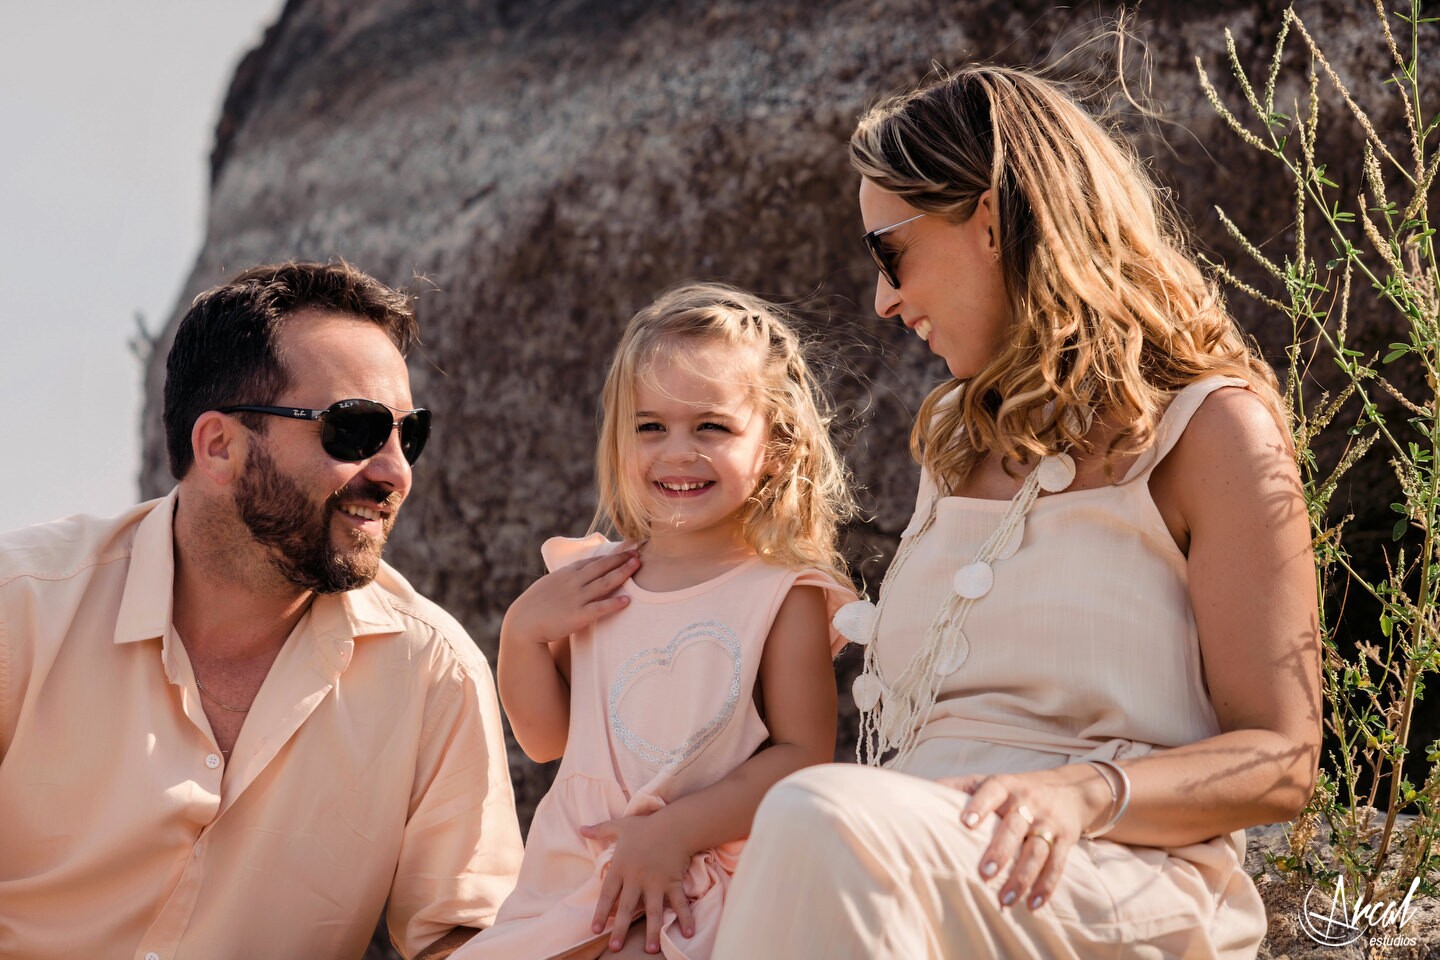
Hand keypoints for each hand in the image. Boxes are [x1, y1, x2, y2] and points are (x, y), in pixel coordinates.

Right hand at [503, 549, 638, 645]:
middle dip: (621, 559)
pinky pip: (599, 608)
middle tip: (639, 552)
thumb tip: (578, 575)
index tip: (627, 549)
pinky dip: (614, 603)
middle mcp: (573, 582)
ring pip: (604, 583)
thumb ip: (566, 579)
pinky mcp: (577, 616)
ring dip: (622, 573)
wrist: (522, 623)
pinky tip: (627, 600)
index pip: (593, 560)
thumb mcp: (550, 584)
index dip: (611, 555)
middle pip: (602, 567)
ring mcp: (576, 598)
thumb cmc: (535, 605)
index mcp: (566, 573)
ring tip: (637, 566)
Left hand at [581, 812, 696, 953]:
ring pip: (654, 911)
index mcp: (622, 867)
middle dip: (621, 929)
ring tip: (650, 950)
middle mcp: (638, 878)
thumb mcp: (620, 826)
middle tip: (615, 948)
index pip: (608, 893)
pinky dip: (685, 917)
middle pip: (628, 907)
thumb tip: (581, 828)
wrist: (675, 823)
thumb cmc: (646, 826)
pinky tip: (689, 932)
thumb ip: (600, 829)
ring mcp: (657, 882)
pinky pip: (680, 903)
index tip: (595, 929)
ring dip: (653, 931)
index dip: (601, 912)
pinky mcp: (673, 882)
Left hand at [939, 765, 1110, 910]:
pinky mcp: (1065, 839)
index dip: (979, 806)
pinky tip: (1033, 904)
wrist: (1071, 789)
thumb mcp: (991, 781)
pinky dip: (1046, 886)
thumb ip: (959, 787)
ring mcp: (1048, 821)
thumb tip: (918, 793)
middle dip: (1001, 850)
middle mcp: (1028, 802)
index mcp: (1005, 786)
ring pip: (1037, 850)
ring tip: (1005, 899)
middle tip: (985, 872)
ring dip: (1023, 876)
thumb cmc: (1016, 789)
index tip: (965, 823)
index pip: (991, 791)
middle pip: (1014, 827)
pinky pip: (1058, 864)